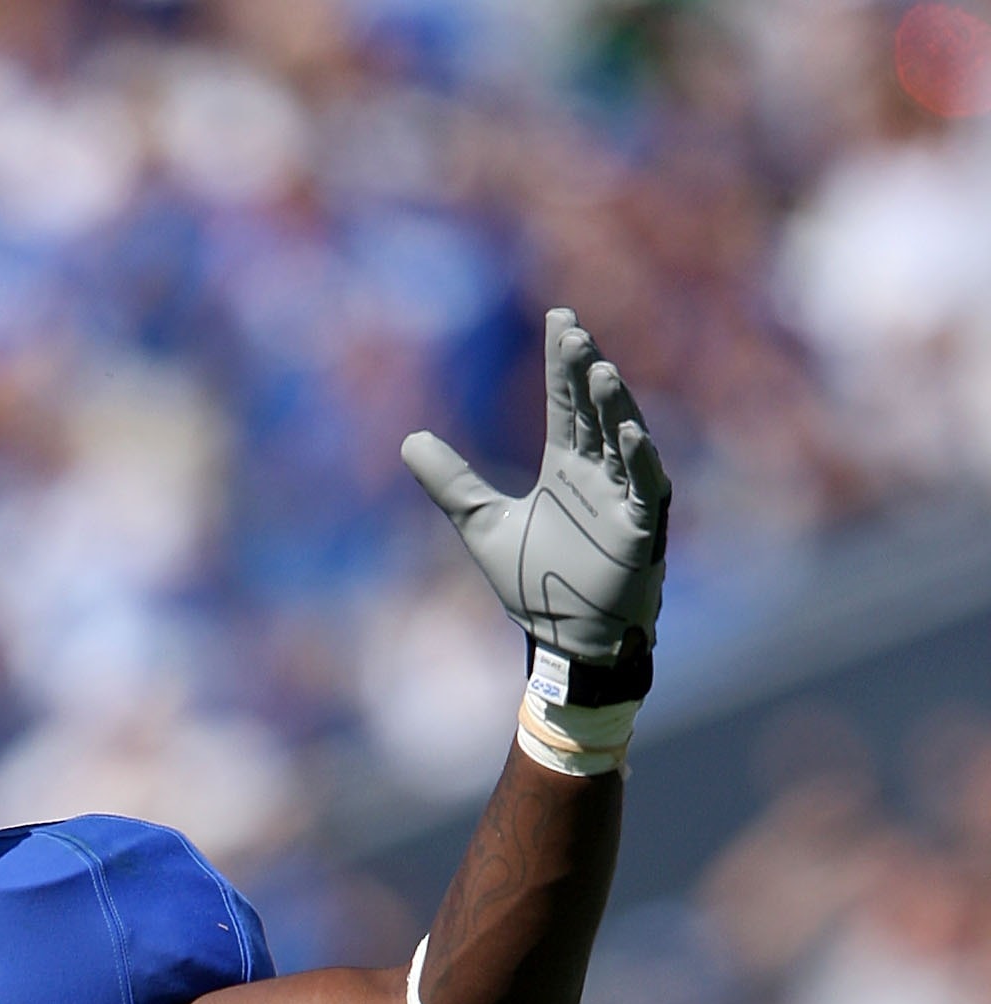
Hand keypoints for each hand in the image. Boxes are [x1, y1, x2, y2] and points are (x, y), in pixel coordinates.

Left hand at [401, 306, 669, 662]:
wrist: (566, 640)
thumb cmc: (535, 584)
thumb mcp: (483, 524)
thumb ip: (451, 483)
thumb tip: (408, 440)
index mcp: (565, 465)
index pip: (564, 400)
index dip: (561, 361)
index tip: (559, 315)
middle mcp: (597, 471)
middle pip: (592, 410)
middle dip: (583, 371)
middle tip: (572, 332)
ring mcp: (622, 496)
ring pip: (620, 438)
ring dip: (613, 406)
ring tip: (601, 371)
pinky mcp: (640, 527)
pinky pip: (643, 486)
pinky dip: (638, 460)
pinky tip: (630, 432)